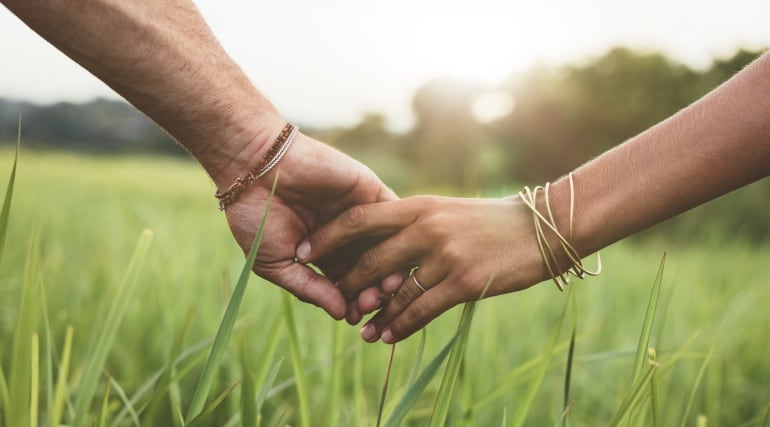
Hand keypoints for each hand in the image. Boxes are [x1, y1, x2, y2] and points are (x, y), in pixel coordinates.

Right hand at [222, 127, 396, 319]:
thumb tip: (341, 315)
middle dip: (373, 290)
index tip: (354, 316)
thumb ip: (310, 289)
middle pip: (371, 270)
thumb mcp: (278, 263)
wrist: (254, 168)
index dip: (353, 302)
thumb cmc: (256, 217)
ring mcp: (360, 213)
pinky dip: (397, 235)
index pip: (348, 285)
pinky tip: (395, 254)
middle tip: (371, 303)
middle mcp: (346, 236)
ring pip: (386, 246)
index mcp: (323, 255)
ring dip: (389, 267)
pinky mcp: (369, 191)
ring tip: (385, 286)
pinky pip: (393, 215)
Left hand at [296, 195, 554, 342]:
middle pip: (370, 261)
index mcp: (418, 206)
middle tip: (336, 303)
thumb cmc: (490, 221)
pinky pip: (421, 310)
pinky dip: (401, 326)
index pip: (359, 219)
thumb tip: (380, 245)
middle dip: (348, 285)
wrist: (541, 227)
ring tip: (360, 331)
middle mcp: (426, 227)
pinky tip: (388, 337)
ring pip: (394, 292)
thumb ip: (413, 224)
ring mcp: (444, 255)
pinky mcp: (463, 282)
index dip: (327, 237)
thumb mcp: (446, 211)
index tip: (305, 251)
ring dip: (374, 315)